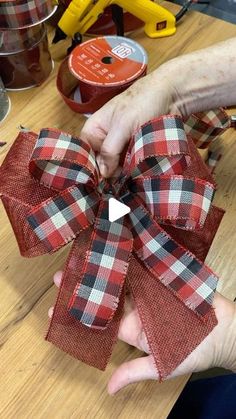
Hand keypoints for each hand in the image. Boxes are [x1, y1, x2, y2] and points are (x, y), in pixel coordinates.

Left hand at [49, 271, 235, 394]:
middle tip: (61, 276)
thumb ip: (136, 372)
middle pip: (106, 294)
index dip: (80, 314)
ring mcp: (148, 290)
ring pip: (120, 277)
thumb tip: (108, 390)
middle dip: (85, 286)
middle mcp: (137, 307)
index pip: (100, 320)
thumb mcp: (163, 365)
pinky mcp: (161, 276)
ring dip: (102, 267)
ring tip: (81, 257)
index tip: (56, 309)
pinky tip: (113, 247)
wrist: (225, 331)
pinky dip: (129, 258)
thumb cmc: (195, 351)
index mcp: (133, 328)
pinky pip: (143, 265)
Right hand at [80, 38, 235, 178]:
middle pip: (101, 163)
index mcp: (93, 129)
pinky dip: (133, 168)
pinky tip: (137, 173)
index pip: (87, 156)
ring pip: (116, 165)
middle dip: (110, 173)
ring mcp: (119, 144)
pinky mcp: (133, 148)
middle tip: (122, 180)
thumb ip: (110, 150)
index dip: (94, 169)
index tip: (104, 182)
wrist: (171, 94)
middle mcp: (103, 138)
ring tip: (132, 178)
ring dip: (123, 172)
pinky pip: (128, 163)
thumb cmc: (143, 103)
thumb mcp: (123, 126)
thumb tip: (103, 173)